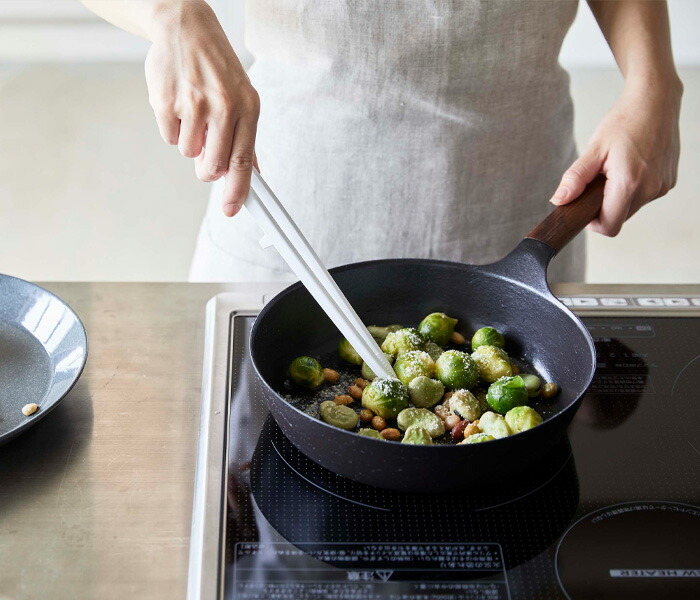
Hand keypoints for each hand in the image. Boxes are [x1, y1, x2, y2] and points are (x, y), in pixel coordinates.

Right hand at [144, 0, 258, 216]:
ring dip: (189, 141)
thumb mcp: (243, 97)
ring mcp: (193, 104)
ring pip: (189, 152)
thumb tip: (253, 175)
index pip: (243, 161)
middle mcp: (223, 106)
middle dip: (208, 169)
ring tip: (193, 113)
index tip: (232, 209)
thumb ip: (246, 138)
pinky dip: (172, 127)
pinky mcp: (166, 101)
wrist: (186, 28)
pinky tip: (178, 105)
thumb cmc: (218, 68)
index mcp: (247, 108)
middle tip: (206, 156)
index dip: (238, 191)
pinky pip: (169, 137)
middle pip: (214, 165)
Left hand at [550, 75, 681, 235]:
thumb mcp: (594, 149)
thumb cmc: (624, 121)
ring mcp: (663, 186)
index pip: (609, 226)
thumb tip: (559, 201)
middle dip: (604, 206)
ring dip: (619, 197)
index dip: (592, 222)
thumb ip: (575, 178)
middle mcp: (651, 188)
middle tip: (598, 180)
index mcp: (630, 183)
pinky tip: (632, 166)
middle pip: (619, 218)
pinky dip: (634, 189)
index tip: (584, 206)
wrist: (655, 101)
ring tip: (615, 170)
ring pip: (631, 208)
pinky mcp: (669, 182)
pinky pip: (645, 197)